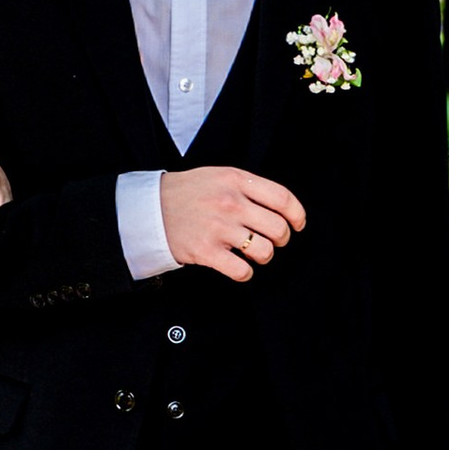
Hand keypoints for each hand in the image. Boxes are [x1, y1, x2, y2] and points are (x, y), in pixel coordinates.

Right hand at [157, 163, 304, 282]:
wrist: (150, 210)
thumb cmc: (188, 193)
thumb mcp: (219, 176)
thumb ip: (249, 186)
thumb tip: (282, 207)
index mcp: (235, 180)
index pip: (282, 198)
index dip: (297, 215)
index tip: (298, 224)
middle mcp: (230, 203)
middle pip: (278, 228)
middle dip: (282, 239)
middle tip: (273, 241)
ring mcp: (218, 228)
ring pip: (264, 251)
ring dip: (264, 257)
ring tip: (253, 254)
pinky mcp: (206, 252)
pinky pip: (242, 271)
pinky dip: (245, 273)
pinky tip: (239, 268)